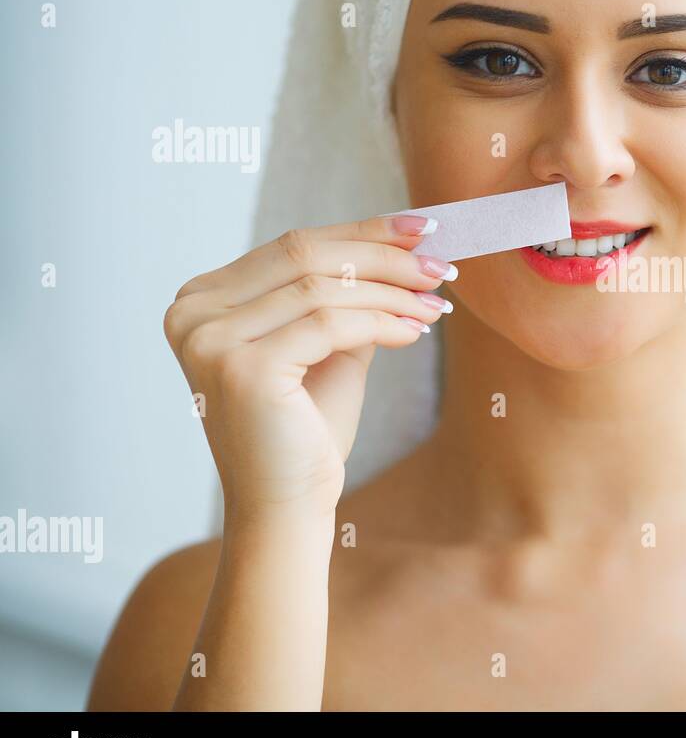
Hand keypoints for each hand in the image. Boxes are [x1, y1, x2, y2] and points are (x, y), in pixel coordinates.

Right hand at [163, 214, 455, 517]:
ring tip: (437, 304)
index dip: (363, 232)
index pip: (293, 245)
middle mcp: (192, 312)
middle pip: (306, 254)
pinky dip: (384, 323)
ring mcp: (210, 339)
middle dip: (384, 256)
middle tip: (441, 266)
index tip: (424, 230)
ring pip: (323, 287)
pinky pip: (331, 324)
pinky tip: (416, 333)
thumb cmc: (305, 431)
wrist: (285, 507)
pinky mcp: (242, 367)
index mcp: (201, 300)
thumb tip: (405, 246)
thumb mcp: (328, 347)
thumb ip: (347, 296)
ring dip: (392, 292)